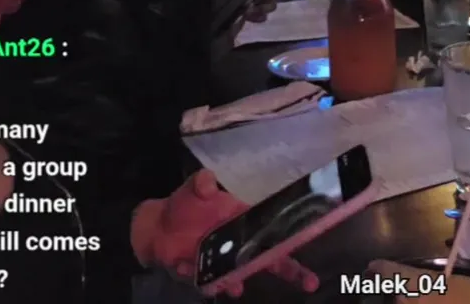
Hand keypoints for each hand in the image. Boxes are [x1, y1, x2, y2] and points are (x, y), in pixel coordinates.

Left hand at [137, 170, 318, 296]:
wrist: (157, 225)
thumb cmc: (185, 203)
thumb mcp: (192, 187)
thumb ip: (201, 182)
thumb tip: (209, 183)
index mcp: (245, 219)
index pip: (276, 229)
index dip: (294, 237)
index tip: (313, 241)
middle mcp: (241, 243)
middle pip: (271, 260)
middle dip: (292, 272)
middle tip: (311, 283)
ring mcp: (225, 261)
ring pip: (242, 276)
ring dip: (239, 282)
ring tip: (234, 287)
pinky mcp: (207, 274)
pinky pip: (212, 282)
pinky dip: (206, 282)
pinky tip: (194, 273)